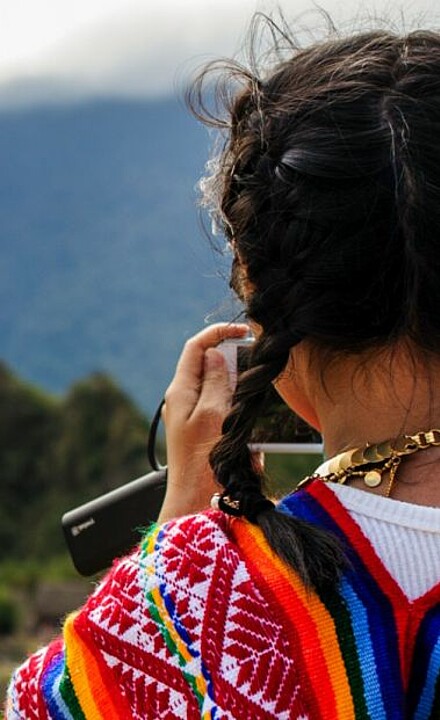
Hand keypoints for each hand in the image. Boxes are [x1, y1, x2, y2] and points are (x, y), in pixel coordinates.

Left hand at [157, 323, 248, 522]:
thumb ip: (216, 380)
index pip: (196, 347)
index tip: (244, 331)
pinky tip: (249, 438)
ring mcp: (195, 419)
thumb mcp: (213, 413)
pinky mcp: (207, 435)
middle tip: (255, 373)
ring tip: (252, 410)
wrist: (197, 506)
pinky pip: (227, 415)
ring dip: (240, 395)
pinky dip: (240, 417)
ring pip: (222, 391)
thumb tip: (215, 353)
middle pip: (210, 367)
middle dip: (235, 365)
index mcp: (181, 391)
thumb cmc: (203, 461)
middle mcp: (185, 401)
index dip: (219, 333)